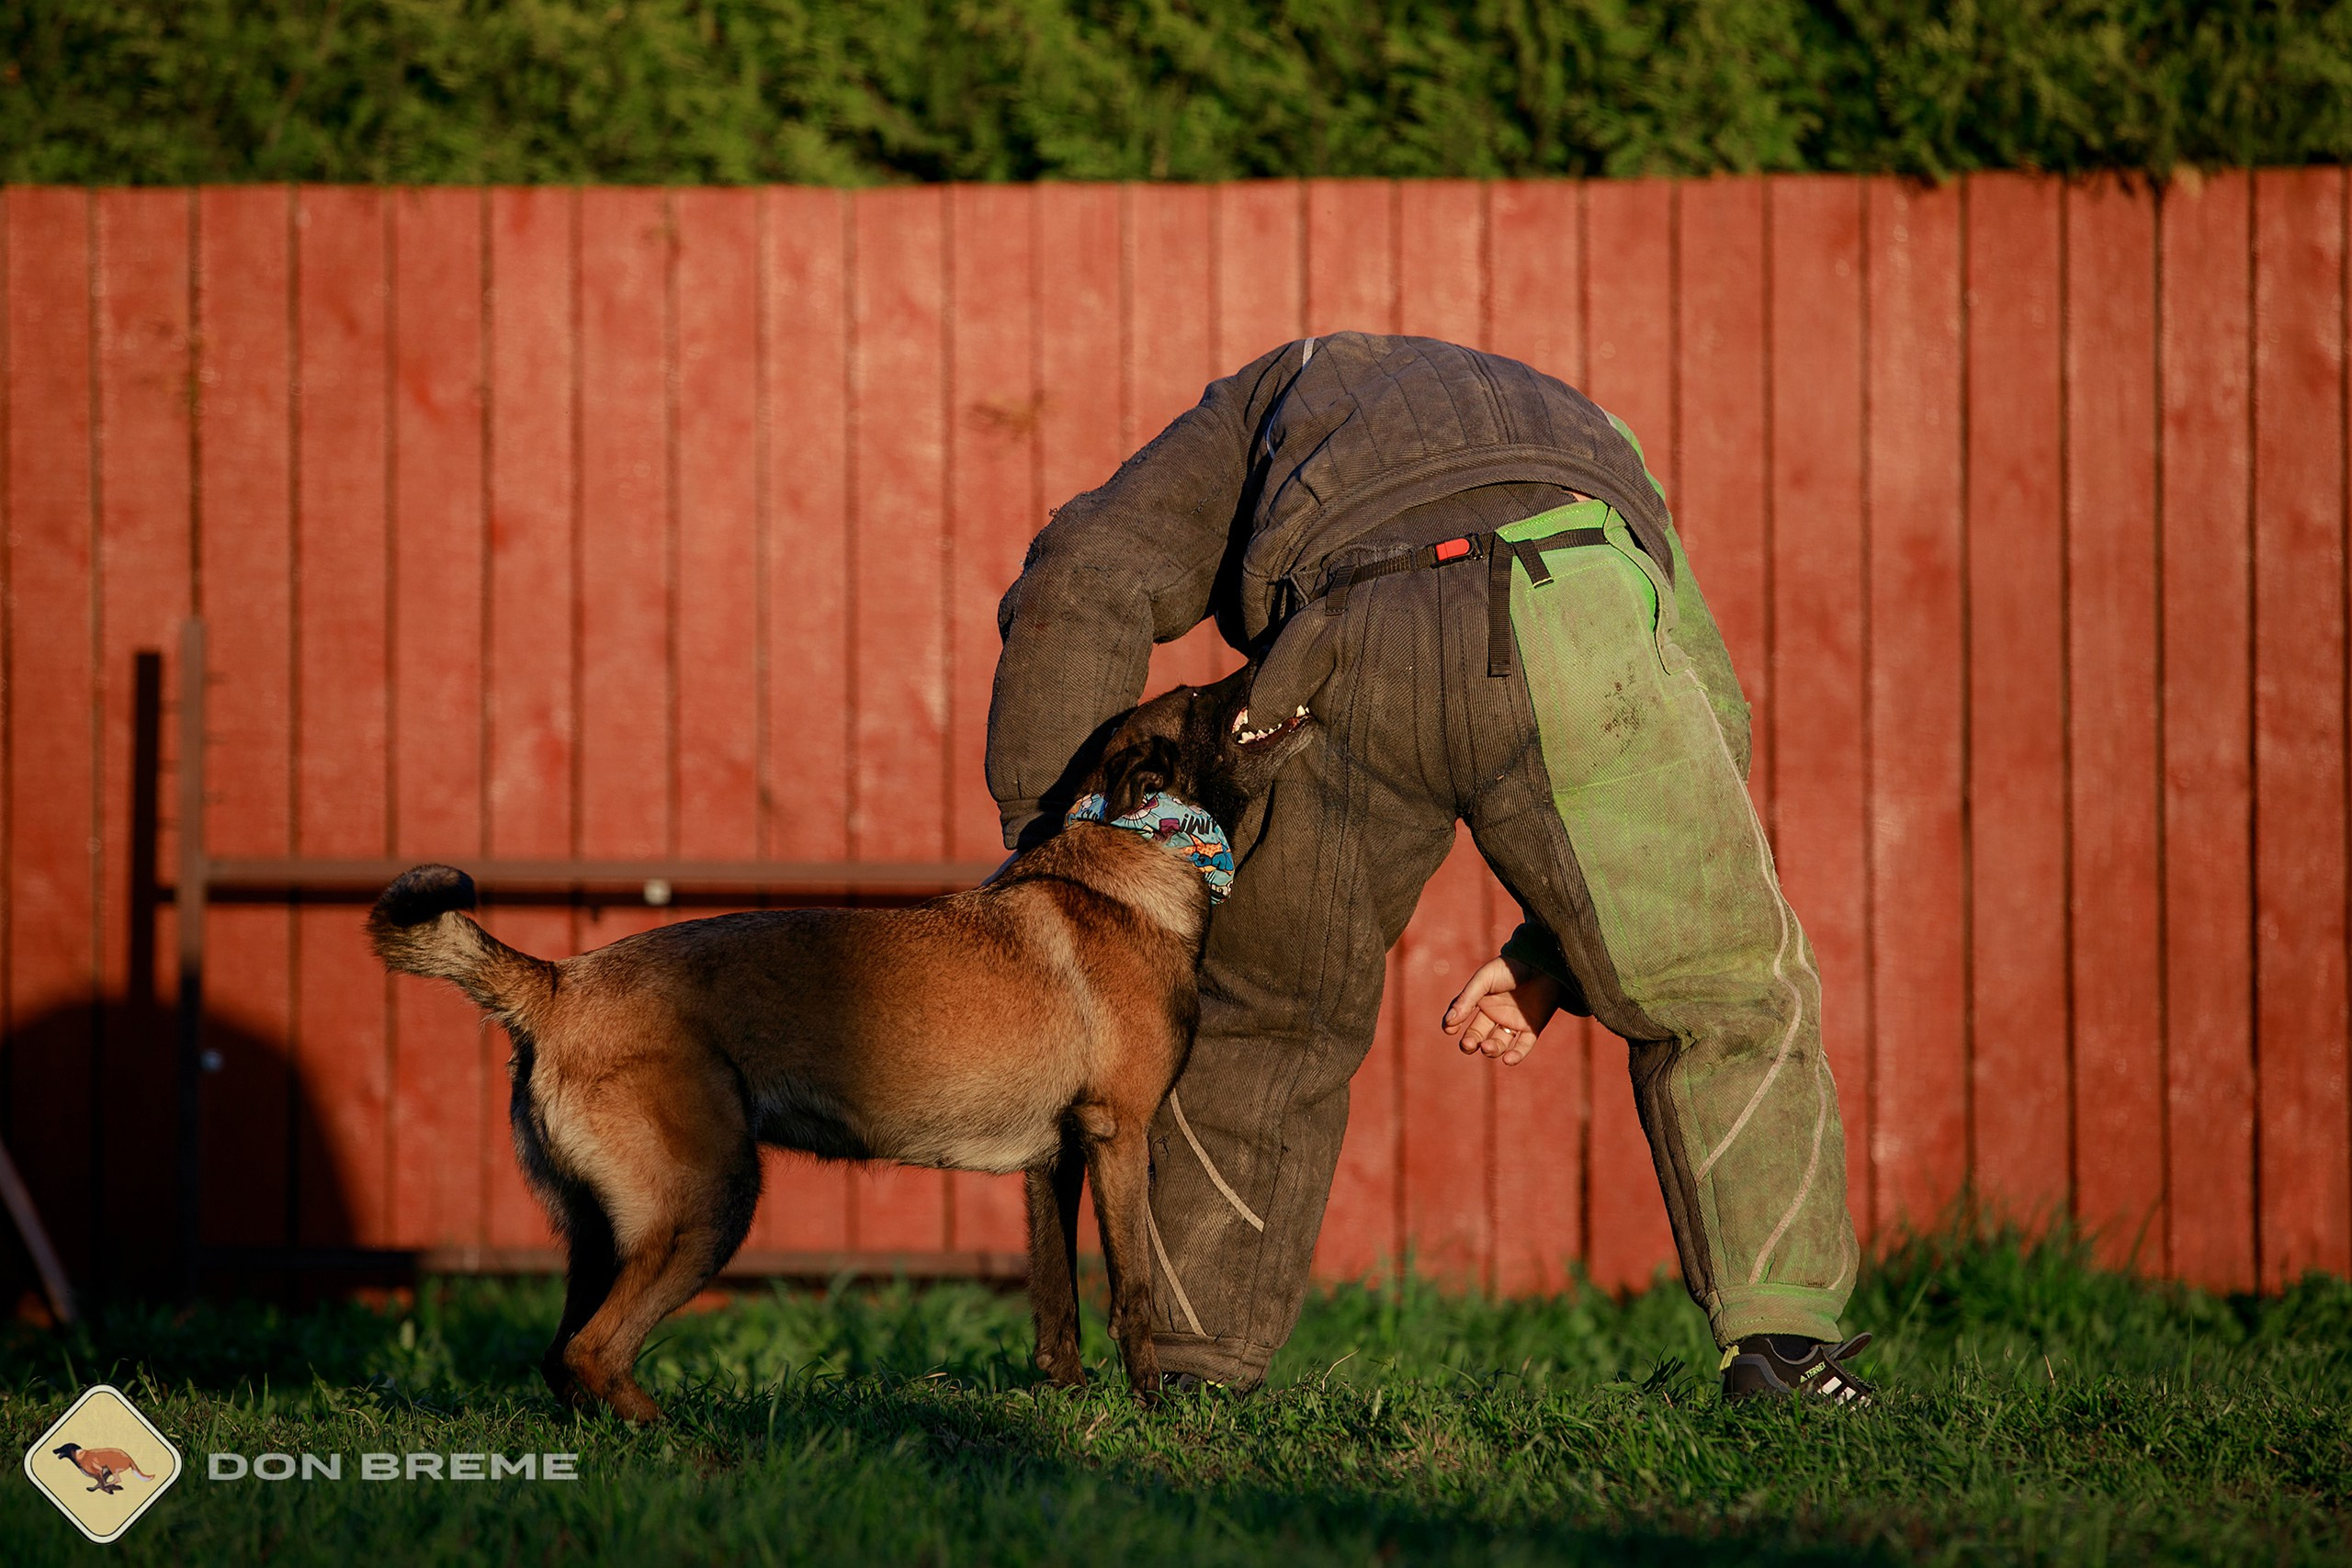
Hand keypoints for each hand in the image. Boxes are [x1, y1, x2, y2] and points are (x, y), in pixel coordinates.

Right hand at [1440, 956, 1563, 1065]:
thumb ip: (1466, 999)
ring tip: (1488, 1046)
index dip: (1452, 1025)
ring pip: (1498, 1044)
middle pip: (1477, 1036)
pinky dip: (1516, 1056)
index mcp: (1481, 1000)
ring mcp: (1513, 1022)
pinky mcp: (1532, 1028)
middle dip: (1471, 1043)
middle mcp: (1495, 1014)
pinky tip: (1508, 1059)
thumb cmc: (1510, 967)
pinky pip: (1522, 1047)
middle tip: (1469, 1044)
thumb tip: (1449, 1022)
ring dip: (1491, 1050)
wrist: (1542, 963)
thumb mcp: (1483, 980)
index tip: (1450, 1029)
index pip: (1461, 1018)